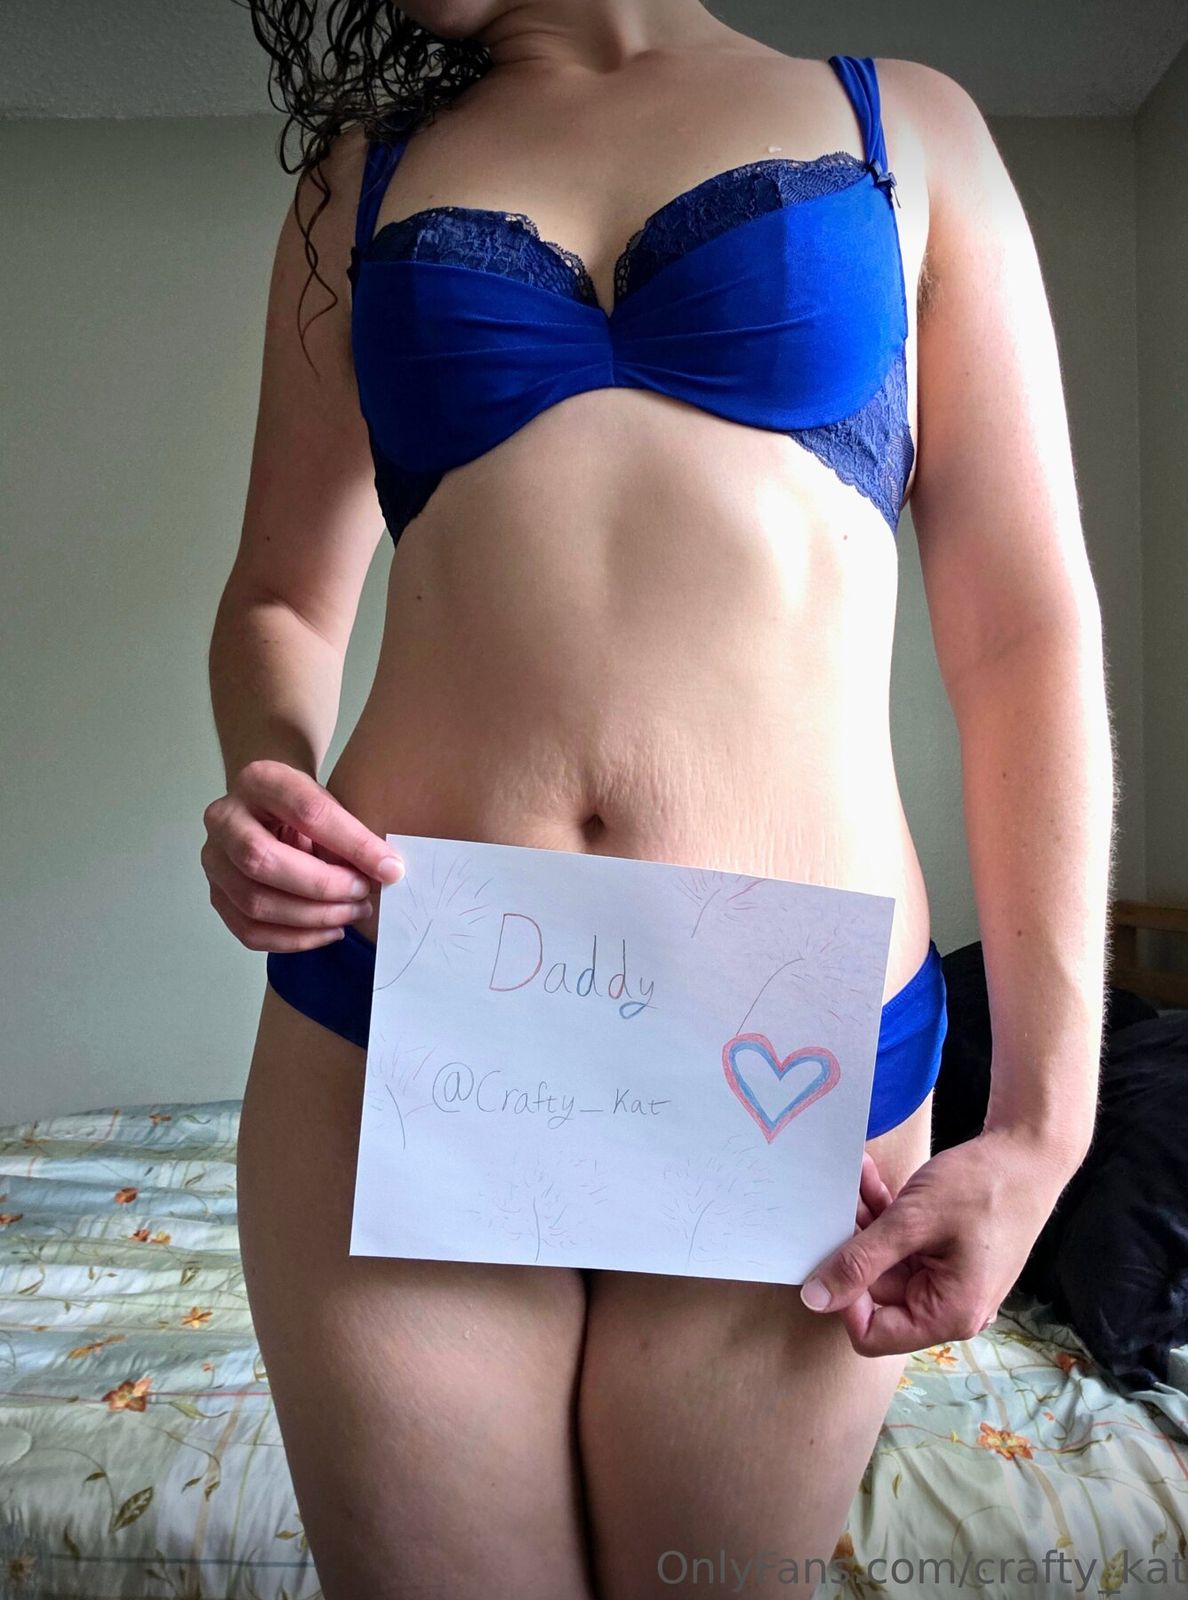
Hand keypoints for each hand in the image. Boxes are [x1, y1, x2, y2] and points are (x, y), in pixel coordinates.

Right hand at [202, 759, 403, 951]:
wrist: (267, 808)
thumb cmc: (304, 806)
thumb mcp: (329, 802)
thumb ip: (350, 834)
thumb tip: (387, 873)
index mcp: (259, 781)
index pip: (306, 812)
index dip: (352, 844)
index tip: (390, 869)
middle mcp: (224, 819)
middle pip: (262, 861)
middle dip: (323, 886)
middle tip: (363, 894)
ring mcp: (213, 861)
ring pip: (255, 903)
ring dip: (313, 917)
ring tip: (353, 912)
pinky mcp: (216, 896)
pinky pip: (250, 932)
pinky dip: (296, 939)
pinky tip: (330, 930)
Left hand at [799, 1129, 1080, 1355]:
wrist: (1029, 1153)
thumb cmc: (983, 1188)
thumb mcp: (913, 1221)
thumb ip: (862, 1261)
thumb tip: (814, 1298)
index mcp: (948, 1314)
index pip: (873, 1334)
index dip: (844, 1298)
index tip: (831, 1252)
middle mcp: (948, 1306)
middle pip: (877, 1293)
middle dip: (855, 1246)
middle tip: (837, 1202)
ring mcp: (948, 1280)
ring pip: (886, 1262)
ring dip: (867, 1222)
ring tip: (856, 1180)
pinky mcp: (947, 1255)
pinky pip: (904, 1244)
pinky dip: (886, 1214)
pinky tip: (870, 1177)